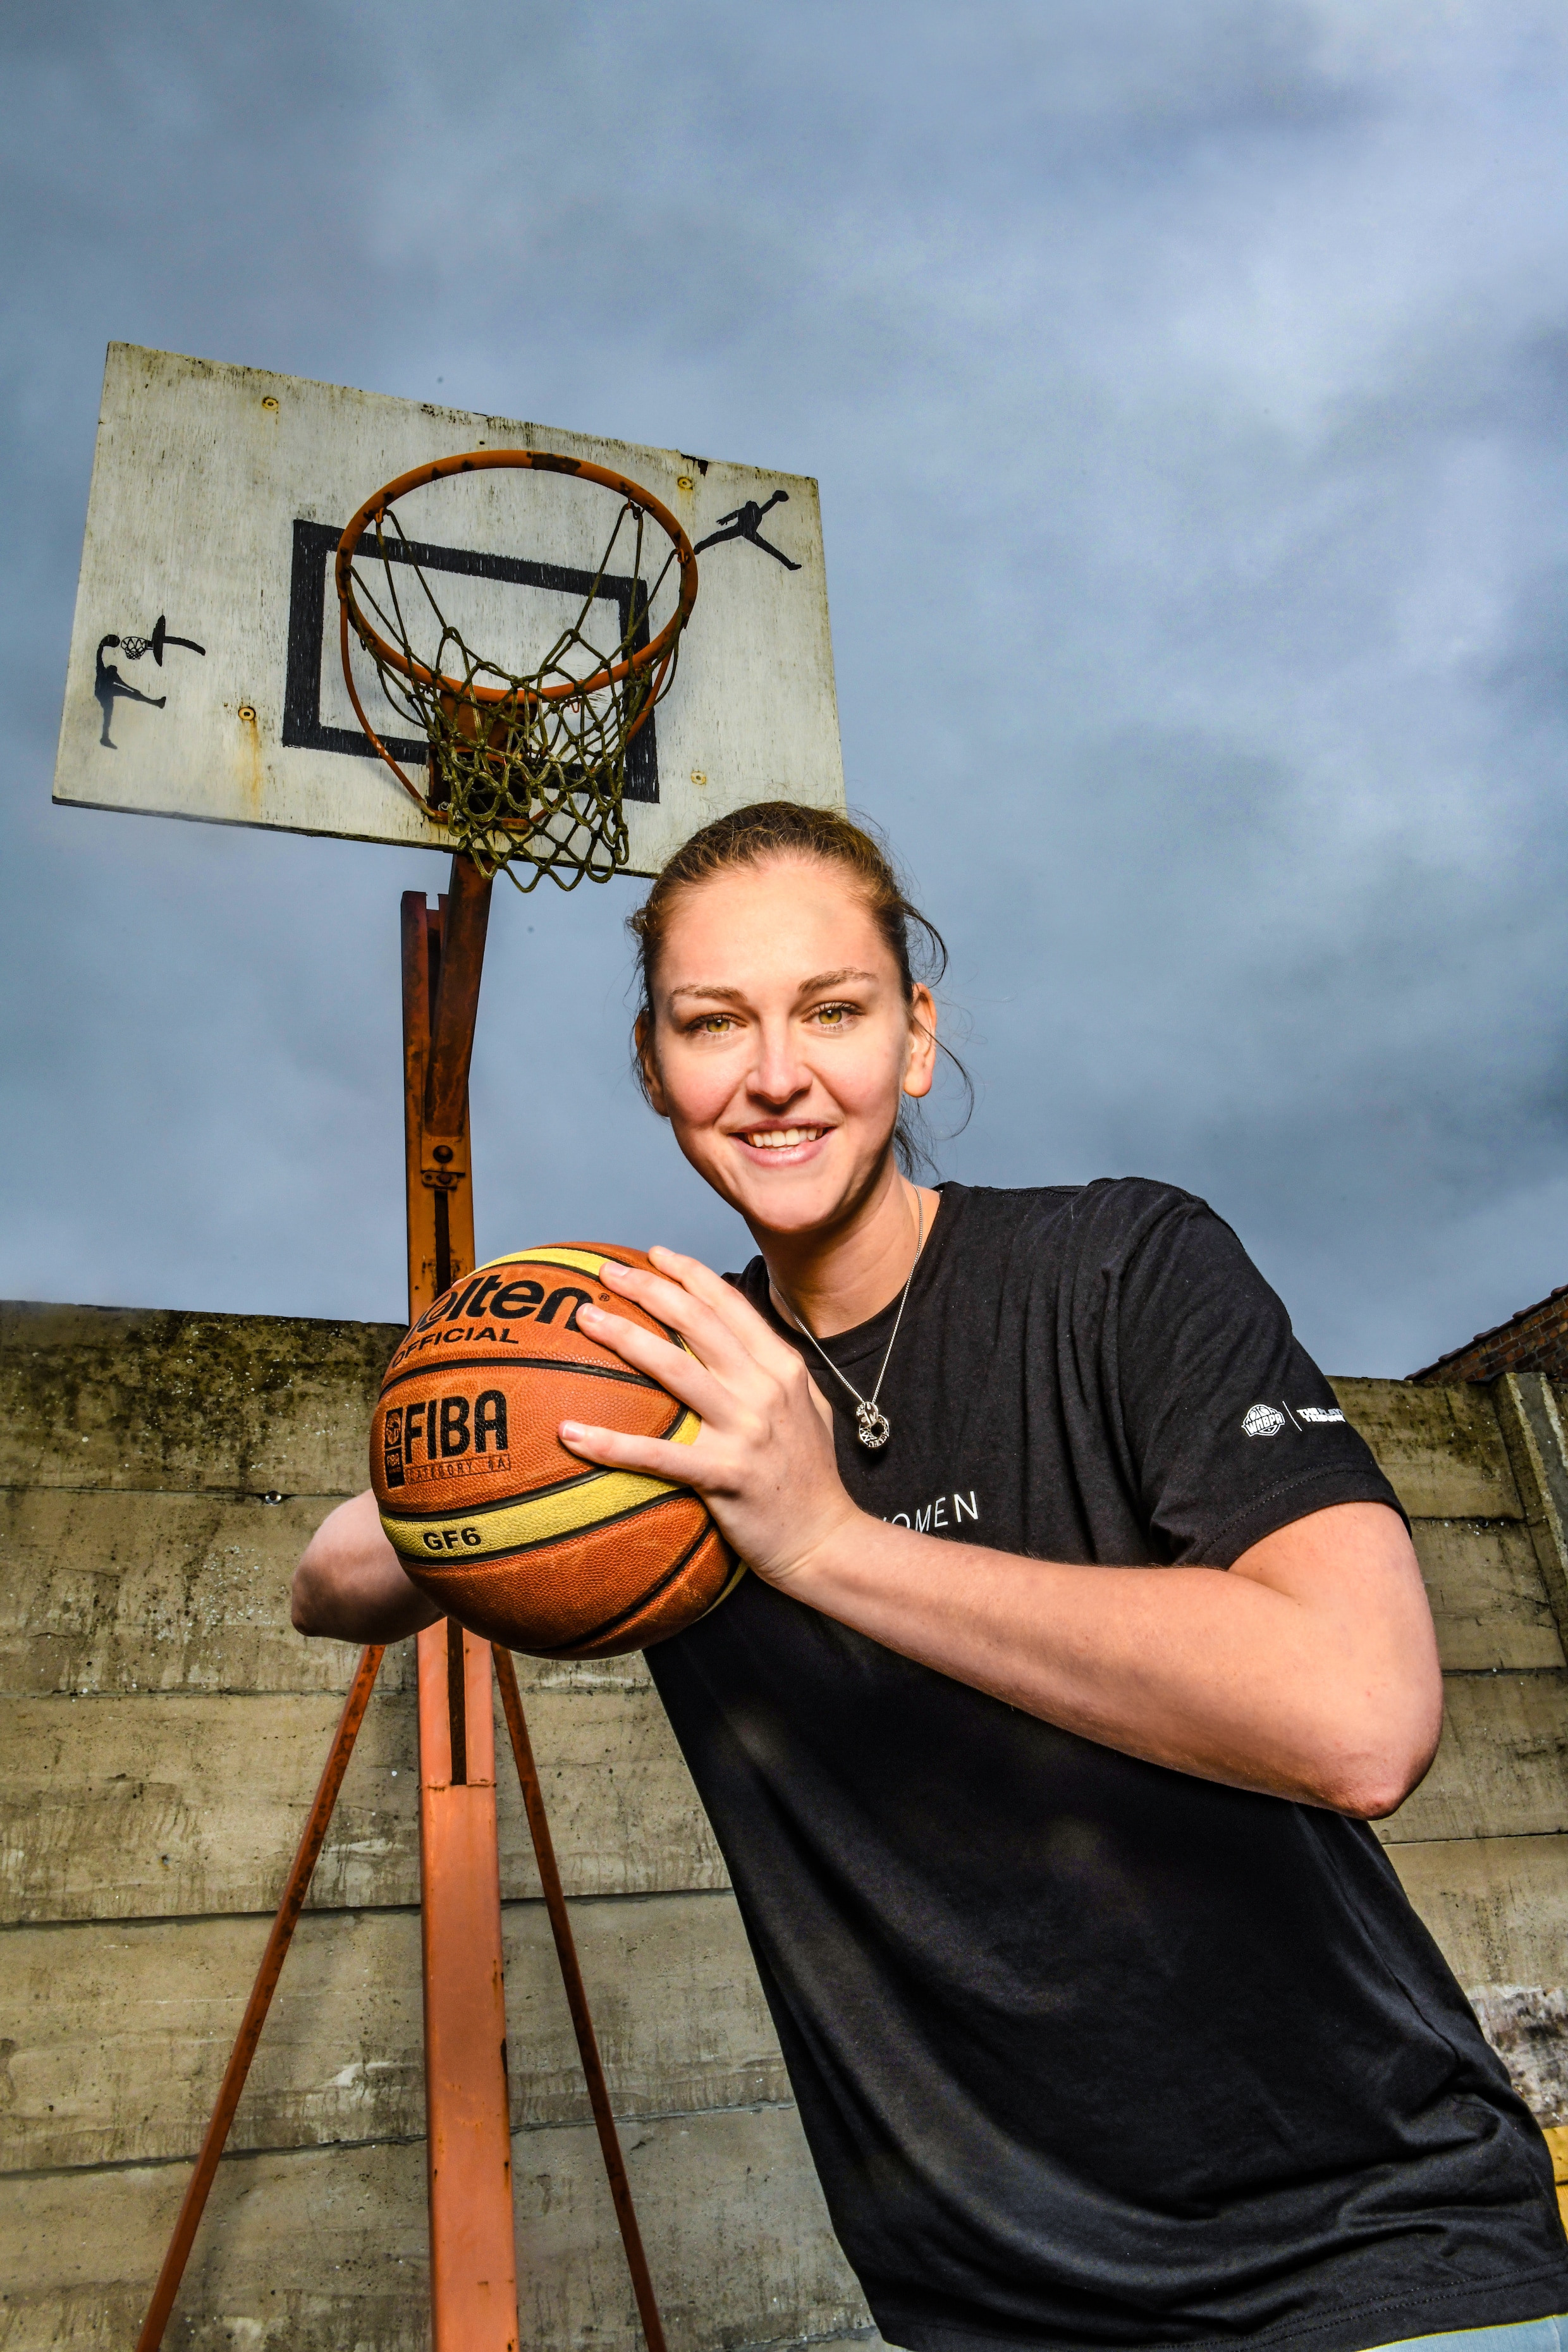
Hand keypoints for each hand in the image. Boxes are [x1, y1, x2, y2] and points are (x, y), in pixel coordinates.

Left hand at [560, 1247, 860, 1585]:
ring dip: (625, 1338)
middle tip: (606, 1273)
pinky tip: (569, 1432)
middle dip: (649, 1289)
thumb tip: (730, 1335)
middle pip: (698, 1323)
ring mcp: (746, 1431)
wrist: (825, 1540)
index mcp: (781, 1368)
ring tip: (584, 1318)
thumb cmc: (807, 1475)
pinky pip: (658, 1455)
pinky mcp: (725, 1476)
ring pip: (676, 1370)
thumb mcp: (805, 1407)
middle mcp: (765, 1390)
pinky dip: (610, 1443)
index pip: (730, 1306)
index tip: (652, 1254)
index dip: (689, 1273)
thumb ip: (770, 1369)